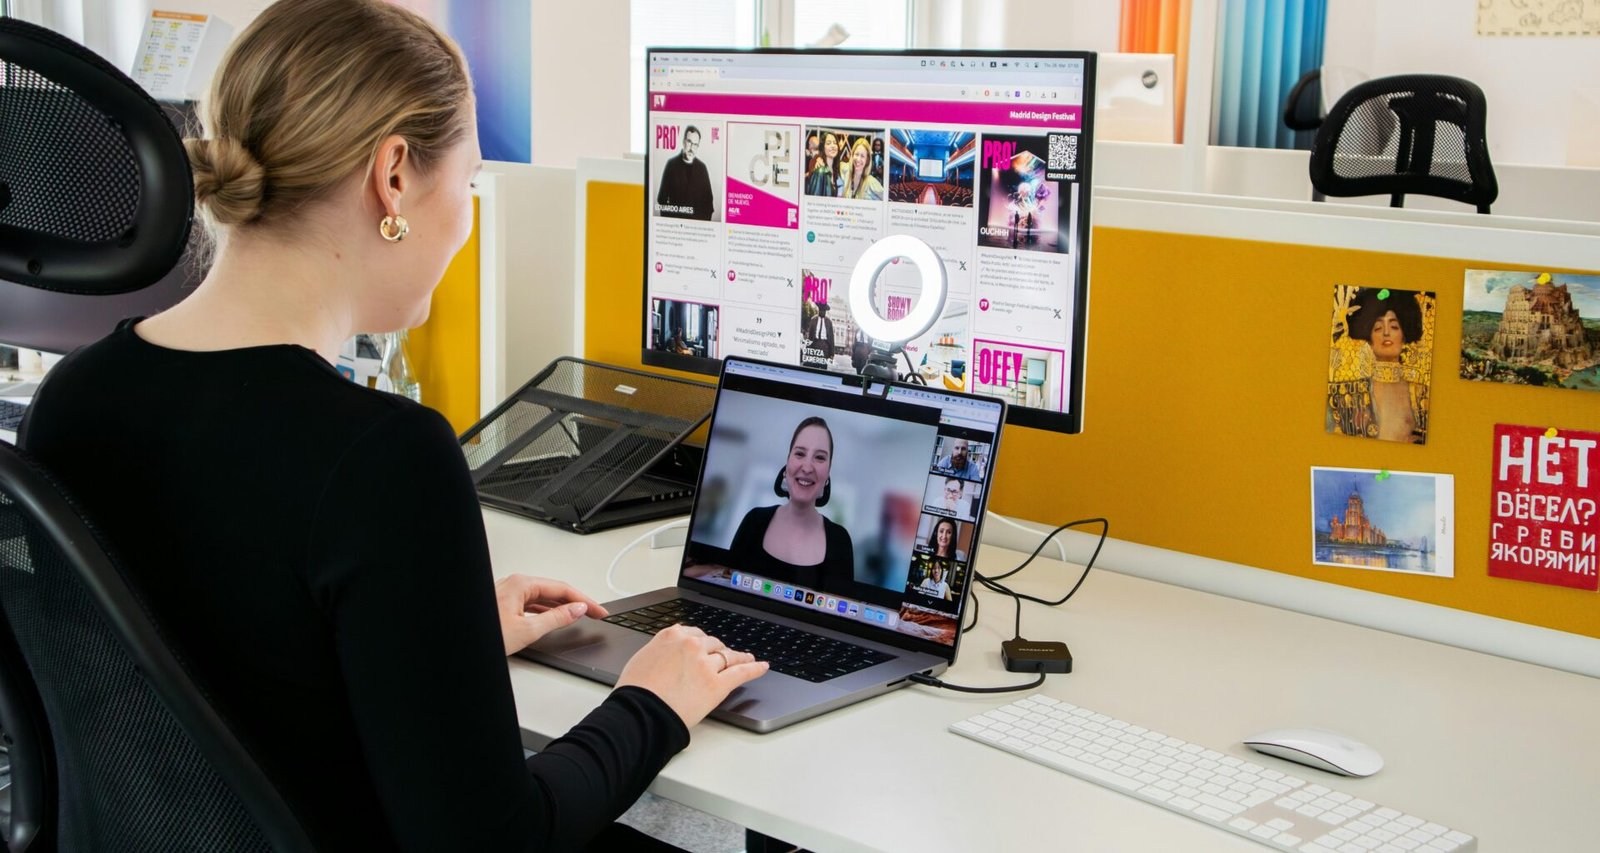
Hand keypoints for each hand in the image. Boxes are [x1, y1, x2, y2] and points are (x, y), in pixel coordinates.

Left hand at [494, 575, 608, 654]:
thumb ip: (556, 618)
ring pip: (542, 597)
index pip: (562, 589)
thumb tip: (576, 609)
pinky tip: (554, 617)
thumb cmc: (485, 635)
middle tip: (595, 613)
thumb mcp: (527, 630)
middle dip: (576, 601)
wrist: (461, 644)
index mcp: (522, 584)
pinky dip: (546, 610)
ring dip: (561, 606)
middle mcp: (515, 584)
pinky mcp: (504, 603)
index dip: (584, 601)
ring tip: (579, 615)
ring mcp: (508, 592)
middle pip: (554, 590)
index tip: (599, 610)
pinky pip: (531, 603)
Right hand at [615, 624, 768, 727]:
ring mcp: (705, 664)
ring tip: (746, 658)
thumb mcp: (642, 659)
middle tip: (723, 656)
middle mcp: (691, 646)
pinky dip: (754, 669)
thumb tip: (667, 653)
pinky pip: (741, 673)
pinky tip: (762, 666)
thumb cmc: (634, 691)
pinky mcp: (717, 684)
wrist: (638, 712)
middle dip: (717, 651)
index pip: (694, 634)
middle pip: (712, 644)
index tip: (705, 646)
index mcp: (672, 636)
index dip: (701, 643)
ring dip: (738, 657)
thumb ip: (660, 651)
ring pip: (727, 656)